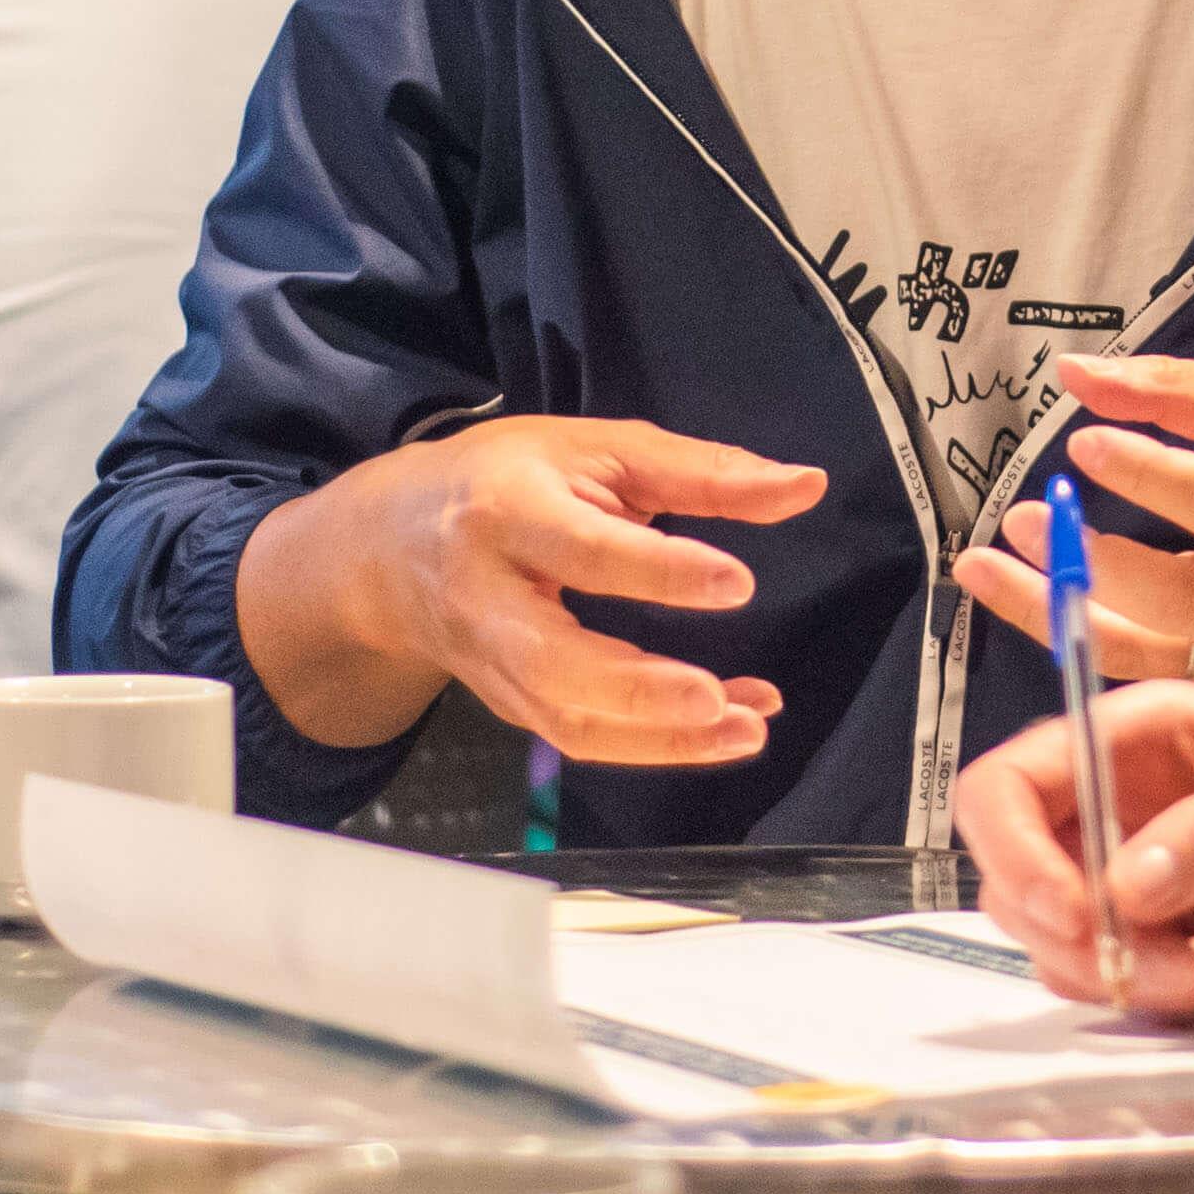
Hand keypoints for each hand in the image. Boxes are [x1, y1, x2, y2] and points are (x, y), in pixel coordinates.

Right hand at [236, 417, 825, 769]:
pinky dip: (657, 744)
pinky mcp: (511, 703)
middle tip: (717, 697)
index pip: (583, 550)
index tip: (736, 583)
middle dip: (640, 691)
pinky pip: (582, 736)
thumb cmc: (502, 480)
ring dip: (662, 738)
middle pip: (555, 662)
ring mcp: (494, 663)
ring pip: (569, 719)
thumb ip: (701, 470)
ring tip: (748, 725)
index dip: (659, 571)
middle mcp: (489, 597)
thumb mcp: (595, 448)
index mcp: (506, 512)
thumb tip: (804, 487)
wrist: (388, 544)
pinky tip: (726, 724)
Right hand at [951, 685, 1193, 1018]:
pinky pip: (1129, 994)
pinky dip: (1185, 997)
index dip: (1010, 848)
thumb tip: (1128, 884)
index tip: (1065, 907)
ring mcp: (1135, 893)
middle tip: (1161, 950)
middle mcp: (1114, 815)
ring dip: (1147, 974)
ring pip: (1068, 953)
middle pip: (1017, 886)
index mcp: (1132, 741)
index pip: (1008, 785)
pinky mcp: (1167, 955)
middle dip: (1080, 933)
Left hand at [952, 355, 1193, 727]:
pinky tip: (1020, 595)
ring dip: (1048, 611)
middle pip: (1174, 596)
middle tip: (1019, 517)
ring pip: (1139, 650)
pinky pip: (1135, 668)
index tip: (1081, 444)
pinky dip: (1070, 633)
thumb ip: (1179, 392)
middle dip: (1087, 562)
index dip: (1145, 474)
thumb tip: (1075, 373)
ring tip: (980, 567)